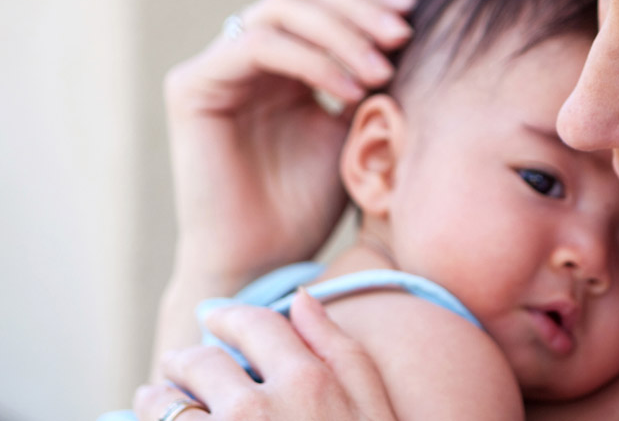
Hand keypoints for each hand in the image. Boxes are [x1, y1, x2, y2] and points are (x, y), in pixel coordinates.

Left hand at [136, 290, 396, 419]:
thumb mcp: (374, 407)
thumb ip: (340, 349)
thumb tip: (302, 298)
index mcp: (309, 380)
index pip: (254, 324)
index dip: (229, 316)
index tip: (214, 318)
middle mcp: (258, 406)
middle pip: (202, 360)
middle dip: (187, 358)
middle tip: (179, 365)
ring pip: (165, 402)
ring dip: (157, 396)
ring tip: (156, 398)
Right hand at [166, 0, 413, 285]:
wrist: (262, 262)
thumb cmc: (308, 206)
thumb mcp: (353, 130)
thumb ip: (367, 78)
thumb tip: (405, 30)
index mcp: (282, 59)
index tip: (414, 15)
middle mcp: (245, 54)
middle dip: (358, 6)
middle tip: (402, 34)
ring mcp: (216, 67)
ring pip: (283, 11)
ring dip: (342, 34)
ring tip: (383, 70)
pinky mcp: (193, 86)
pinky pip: (259, 47)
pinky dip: (313, 61)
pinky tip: (350, 91)